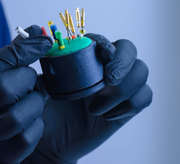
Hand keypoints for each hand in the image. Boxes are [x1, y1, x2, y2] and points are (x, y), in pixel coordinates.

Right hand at [0, 25, 53, 163]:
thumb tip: (35, 34)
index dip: (21, 50)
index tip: (43, 41)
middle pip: (4, 88)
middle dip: (26, 78)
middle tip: (28, 80)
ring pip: (18, 116)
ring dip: (34, 103)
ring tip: (31, 100)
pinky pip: (26, 140)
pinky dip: (35, 126)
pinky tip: (30, 121)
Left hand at [23, 33, 152, 163]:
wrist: (50, 140)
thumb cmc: (42, 109)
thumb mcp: (35, 84)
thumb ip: (41, 63)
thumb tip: (45, 41)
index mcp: (83, 56)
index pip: (102, 40)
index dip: (105, 44)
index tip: (102, 55)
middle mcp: (103, 66)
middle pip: (129, 49)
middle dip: (123, 62)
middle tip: (108, 80)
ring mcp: (118, 85)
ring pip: (141, 71)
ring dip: (123, 90)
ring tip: (95, 108)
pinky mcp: (127, 105)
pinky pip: (144, 96)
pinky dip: (129, 105)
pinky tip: (107, 116)